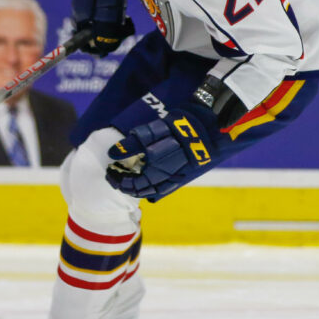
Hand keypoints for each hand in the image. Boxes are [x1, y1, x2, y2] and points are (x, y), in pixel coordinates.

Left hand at [105, 105, 219, 200]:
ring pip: (153, 190)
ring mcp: (176, 177)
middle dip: (125, 184)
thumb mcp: (151, 132)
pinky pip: (165, 186)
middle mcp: (165, 179)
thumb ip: (131, 144)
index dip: (118, 180)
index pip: (131, 185)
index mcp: (155, 172)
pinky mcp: (185, 173)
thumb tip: (112, 153)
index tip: (109, 170)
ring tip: (129, 177)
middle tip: (115, 174)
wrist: (208, 128)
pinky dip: (154, 186)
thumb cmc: (179, 128)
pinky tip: (148, 180)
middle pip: (141, 190)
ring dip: (139, 186)